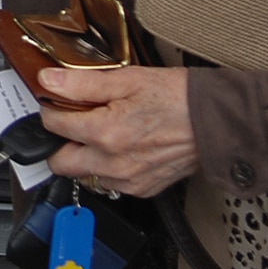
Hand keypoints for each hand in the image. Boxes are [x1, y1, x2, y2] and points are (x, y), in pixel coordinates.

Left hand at [39, 66, 199, 198]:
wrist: (217, 122)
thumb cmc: (178, 98)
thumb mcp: (127, 79)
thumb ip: (82, 83)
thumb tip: (49, 81)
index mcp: (106, 133)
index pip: (53, 126)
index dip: (51, 109)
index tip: (56, 101)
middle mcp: (113, 164)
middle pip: (60, 162)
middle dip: (59, 142)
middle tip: (71, 122)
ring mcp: (128, 180)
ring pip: (85, 175)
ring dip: (84, 156)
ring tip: (101, 131)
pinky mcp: (143, 189)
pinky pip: (110, 183)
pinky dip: (107, 167)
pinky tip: (121, 146)